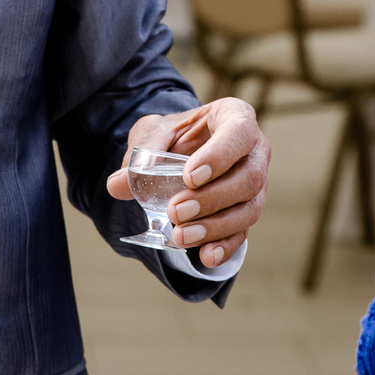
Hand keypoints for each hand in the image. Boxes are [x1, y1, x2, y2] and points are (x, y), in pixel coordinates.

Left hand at [107, 97, 268, 268]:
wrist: (181, 151)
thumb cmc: (174, 135)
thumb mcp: (155, 132)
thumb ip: (142, 152)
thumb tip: (119, 184)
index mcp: (236, 117)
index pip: (239, 133)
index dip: (219, 156)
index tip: (189, 176)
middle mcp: (255, 151)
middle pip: (248, 178)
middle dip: (211, 199)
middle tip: (175, 211)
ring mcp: (256, 185)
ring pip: (249, 209)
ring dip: (215, 226)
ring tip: (181, 236)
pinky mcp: (246, 212)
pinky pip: (243, 232)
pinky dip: (224, 247)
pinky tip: (205, 256)